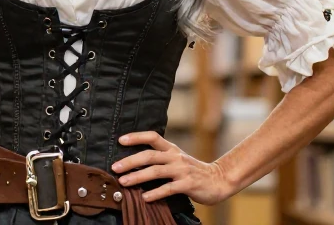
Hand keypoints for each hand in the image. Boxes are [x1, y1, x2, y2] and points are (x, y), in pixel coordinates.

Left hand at [110, 131, 233, 205]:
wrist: (218, 180)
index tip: (120, 140)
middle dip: (130, 161)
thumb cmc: (193, 171)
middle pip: (149, 155)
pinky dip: (155, 193)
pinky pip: (168, 188)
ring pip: (156, 171)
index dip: (136, 137)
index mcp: (172, 149)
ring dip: (138, 177)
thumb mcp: (178, 159)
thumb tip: (135, 162)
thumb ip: (161, 158)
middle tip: (115, 167)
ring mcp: (182, 170)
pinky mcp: (188, 184)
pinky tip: (145, 198)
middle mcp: (176, 157)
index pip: (152, 137)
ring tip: (124, 182)